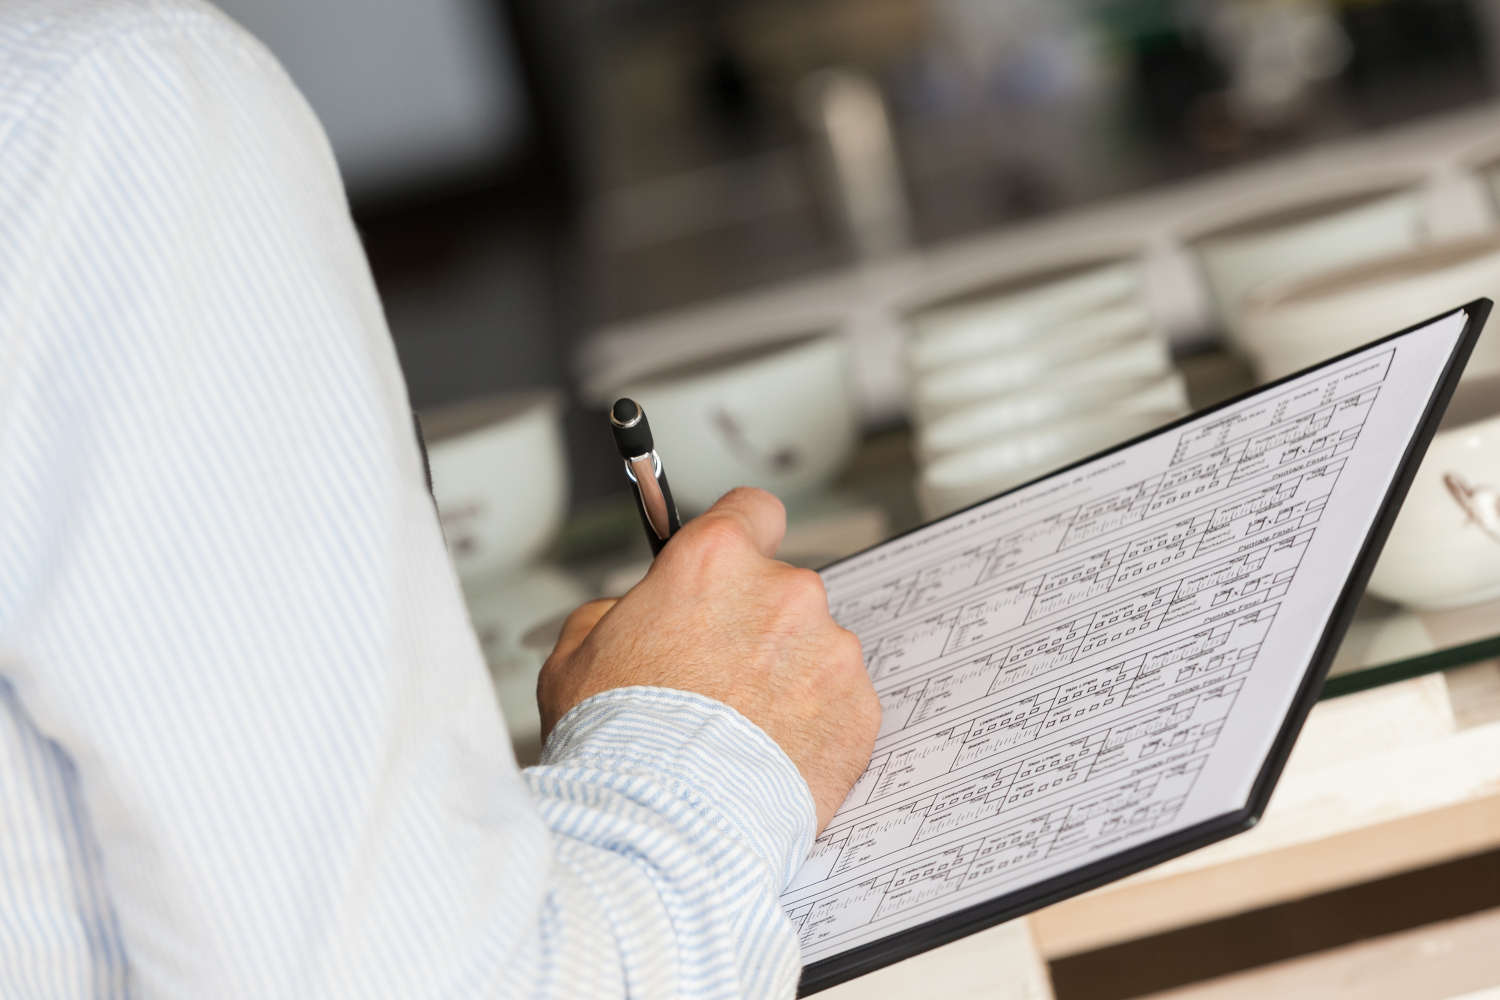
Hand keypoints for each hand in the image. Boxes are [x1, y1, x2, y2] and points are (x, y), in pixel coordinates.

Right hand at [537, 488, 880, 831]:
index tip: (735, 561)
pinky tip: (770, 757)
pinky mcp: (860, 710)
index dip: (741, 534)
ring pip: (813, 651)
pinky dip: (815, 726)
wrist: (668, 825)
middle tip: (716, 679)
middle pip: (781, 590)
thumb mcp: (577, 653)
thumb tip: (637, 608)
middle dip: (755, 627)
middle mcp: (785, 592)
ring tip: (740, 733)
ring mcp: (830, 650)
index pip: (753, 510)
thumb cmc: (619, 743)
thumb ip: (619, 609)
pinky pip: (840, 704)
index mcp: (715, 561)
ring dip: (787, 679)